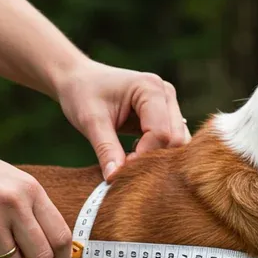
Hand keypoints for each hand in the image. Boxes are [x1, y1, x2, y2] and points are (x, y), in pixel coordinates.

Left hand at [55, 61, 190, 179]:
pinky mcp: (166, 116)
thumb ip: (106, 150)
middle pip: (176, 139)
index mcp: (151, 88)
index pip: (161, 133)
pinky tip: (134, 152)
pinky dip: (156, 153)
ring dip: (156, 157)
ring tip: (128, 159)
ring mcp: (169, 104)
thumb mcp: (91, 122)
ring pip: (178, 143)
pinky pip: (171, 142)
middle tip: (125, 167)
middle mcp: (166, 94)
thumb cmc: (83, 94)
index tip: (121, 169)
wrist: (79, 79)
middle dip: (153, 158)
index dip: (144, 156)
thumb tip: (115, 178)